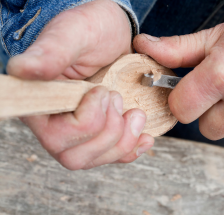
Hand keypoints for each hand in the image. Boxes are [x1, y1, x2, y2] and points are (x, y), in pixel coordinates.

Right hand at [7, 0, 153, 169]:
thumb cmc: (89, 30)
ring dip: (124, 140)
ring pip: (96, 159)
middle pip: (75, 156)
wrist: (111, 34)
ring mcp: (78, 132)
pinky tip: (144, 137)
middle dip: (109, 130)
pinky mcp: (99, 133)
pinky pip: (113, 157)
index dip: (86, 120)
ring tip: (135, 112)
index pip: (56, 135)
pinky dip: (132, 149)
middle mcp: (55, 123)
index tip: (102, 90)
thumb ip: (50, 53)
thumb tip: (21, 69)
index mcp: (41, 101)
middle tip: (118, 97)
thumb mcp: (73, 34)